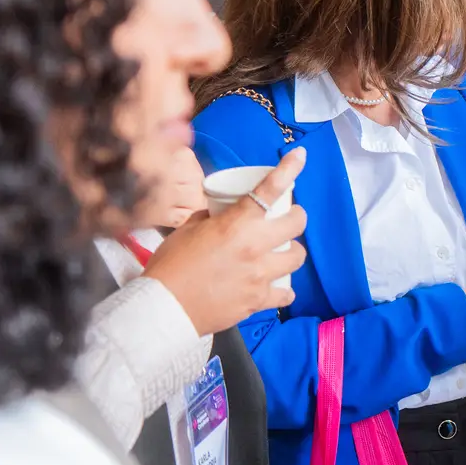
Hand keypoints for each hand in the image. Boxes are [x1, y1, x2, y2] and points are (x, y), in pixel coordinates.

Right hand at [142, 152, 308, 334]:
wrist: (165, 307)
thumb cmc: (170, 266)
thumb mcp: (187, 230)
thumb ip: (209, 218)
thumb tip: (220, 214)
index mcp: (236, 224)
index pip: (269, 189)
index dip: (289, 169)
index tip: (300, 156)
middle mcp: (255, 247)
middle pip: (296, 224)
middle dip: (296, 217)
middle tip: (288, 218)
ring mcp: (260, 275)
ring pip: (297, 258)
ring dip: (292, 252)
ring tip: (282, 253)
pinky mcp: (258, 301)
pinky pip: (286, 295)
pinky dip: (284, 290)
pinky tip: (278, 288)